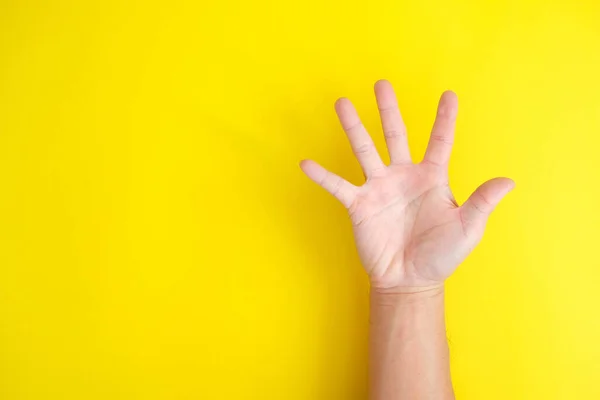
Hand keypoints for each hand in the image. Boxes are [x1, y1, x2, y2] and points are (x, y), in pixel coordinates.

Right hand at [300, 80, 513, 290]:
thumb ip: (482, 202)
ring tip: (341, 103)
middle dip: (388, 109)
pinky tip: (306, 163)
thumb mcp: (468, 228)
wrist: (410, 280)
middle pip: (395, 134)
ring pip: (364, 150)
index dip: (445, 118)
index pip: (440, 142)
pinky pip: (338, 186)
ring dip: (353, 127)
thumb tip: (509, 181)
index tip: (449, 94)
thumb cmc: (441, 255)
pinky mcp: (360, 205)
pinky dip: (323, 176)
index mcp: (432, 178)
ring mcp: (379, 188)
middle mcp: (403, 176)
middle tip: (381, 84)